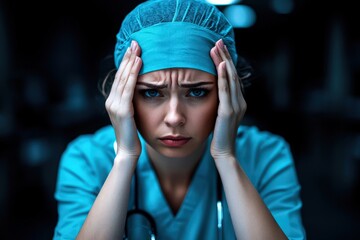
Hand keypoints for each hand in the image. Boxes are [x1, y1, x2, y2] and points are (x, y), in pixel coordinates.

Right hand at [105, 40, 142, 160]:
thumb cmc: (132, 134)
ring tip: (137, 49)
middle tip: (135, 42)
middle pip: (120, 75)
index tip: (133, 49)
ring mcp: (115, 105)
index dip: (125, 63)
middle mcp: (111, 101)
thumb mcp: (130, 115)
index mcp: (113, 101)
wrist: (128, 150)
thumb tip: (138, 91)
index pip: (120, 78)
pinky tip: (138, 63)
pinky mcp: (122, 110)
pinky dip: (133, 74)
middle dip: (128, 58)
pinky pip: (128, 88)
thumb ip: (130, 103)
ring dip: (131, 62)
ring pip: (124, 79)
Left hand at [209, 39, 246, 158]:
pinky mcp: (228, 112)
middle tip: (218, 41)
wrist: (224, 153)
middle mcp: (240, 102)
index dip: (226, 62)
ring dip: (223, 61)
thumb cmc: (219, 136)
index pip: (232, 78)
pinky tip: (220, 65)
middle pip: (232, 74)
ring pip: (230, 79)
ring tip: (217, 47)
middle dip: (225, 56)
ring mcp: (236, 106)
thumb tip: (213, 94)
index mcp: (238, 102)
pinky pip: (226, 91)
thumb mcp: (220, 117)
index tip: (219, 49)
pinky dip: (223, 77)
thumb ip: (220, 104)